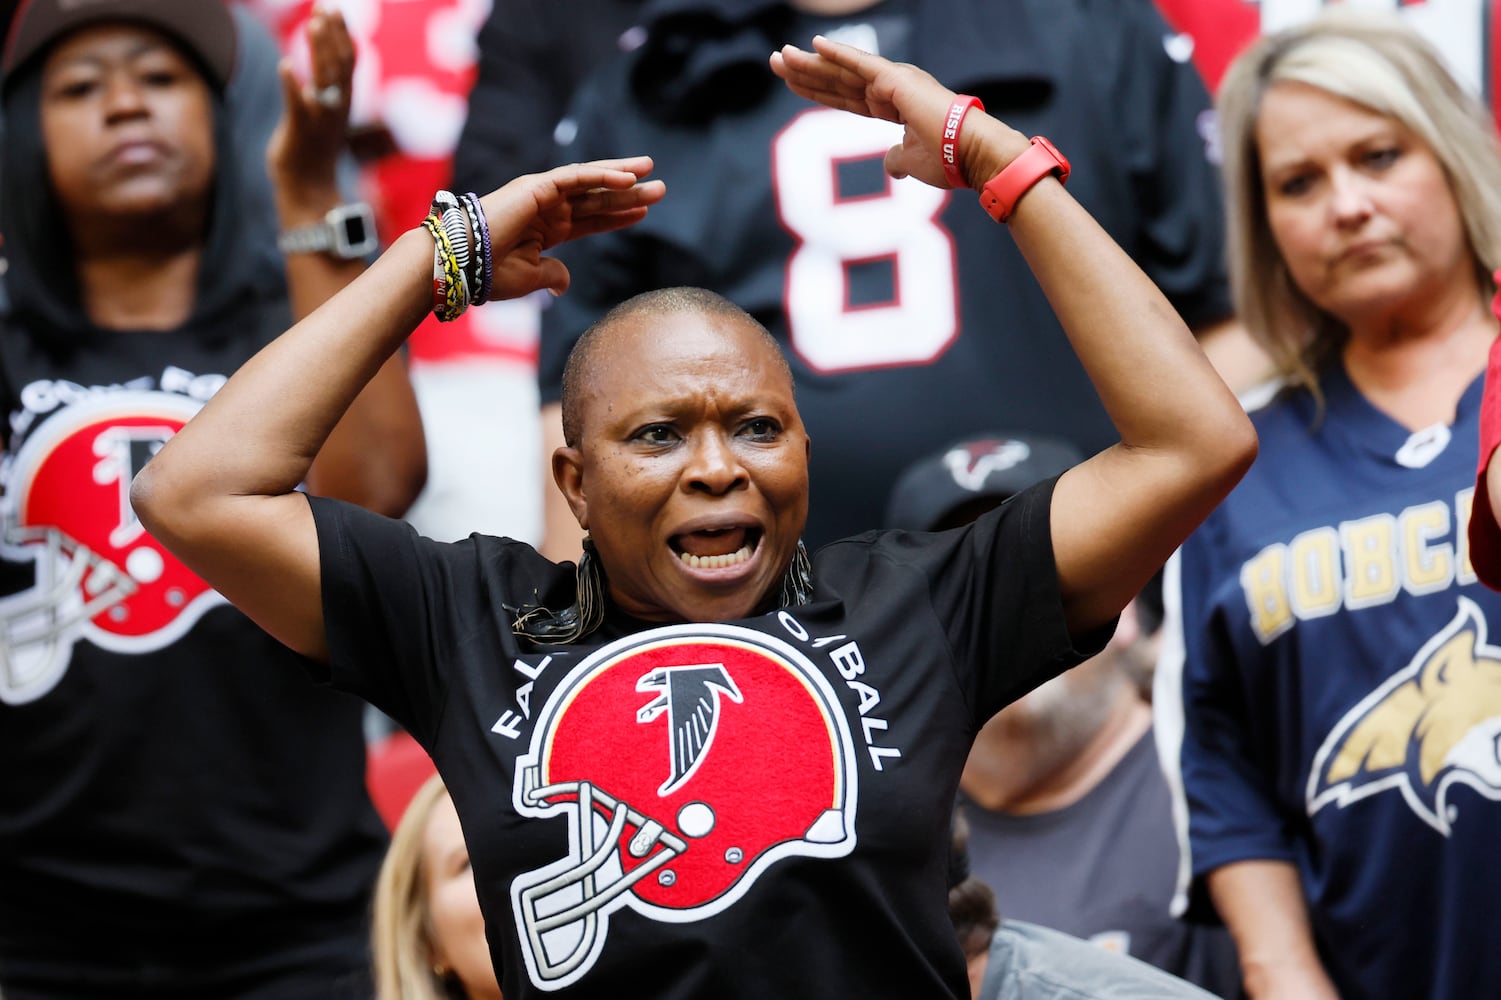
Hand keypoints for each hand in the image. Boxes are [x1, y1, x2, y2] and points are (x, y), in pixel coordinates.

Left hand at [267, 3, 355, 203]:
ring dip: (319, 51)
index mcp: (342, 101)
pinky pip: (297, 106)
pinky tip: (285, 64)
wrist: (308, 188)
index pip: (347, 61)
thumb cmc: (311, 148)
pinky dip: (292, 86)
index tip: (333, 8)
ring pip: (325, 80)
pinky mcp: (299, 132)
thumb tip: (323, 61)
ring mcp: (320, 120)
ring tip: (312, 24)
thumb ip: (324, 87)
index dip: (342, 33)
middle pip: (339, 65)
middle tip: (324, 7)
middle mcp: (336, 107)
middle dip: (332, 35)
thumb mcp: (322, 113)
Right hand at [478, 158, 666, 299]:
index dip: (617, 216)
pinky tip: (630, 177)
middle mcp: (549, 209)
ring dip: (623, 177)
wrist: (463, 261)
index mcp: (549, 230)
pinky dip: (603, 176)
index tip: (643, 213)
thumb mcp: (531, 278)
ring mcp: (545, 195)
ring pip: (592, 183)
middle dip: (629, 194)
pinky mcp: (539, 186)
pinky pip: (578, 177)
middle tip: (661, 190)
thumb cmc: (489, 271)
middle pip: (598, 199)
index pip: (591, 220)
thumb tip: (564, 284)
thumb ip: (553, 275)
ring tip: (652, 172)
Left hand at [770, 35, 1027, 188]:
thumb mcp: (912, 163)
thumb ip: (898, 160)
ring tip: (780, 56)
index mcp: (891, 105)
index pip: (844, 96)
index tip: (790, 83)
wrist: (972, 155)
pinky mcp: (896, 81)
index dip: (816, 89)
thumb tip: (891, 165)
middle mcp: (889, 88)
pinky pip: (861, 65)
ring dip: (810, 63)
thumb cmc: (949, 160)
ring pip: (842, 71)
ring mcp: (892, 82)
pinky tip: (814, 45)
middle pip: (837, 80)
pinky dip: (838, 54)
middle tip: (775, 61)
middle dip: (804, 72)